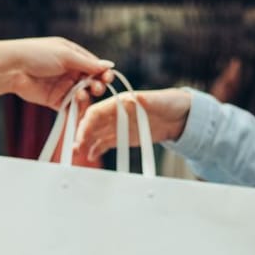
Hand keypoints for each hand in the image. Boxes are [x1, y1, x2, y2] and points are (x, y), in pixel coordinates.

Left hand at [0, 37, 113, 108]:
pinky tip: (78, 107)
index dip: (103, 73)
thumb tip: (109, 66)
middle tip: (96, 88)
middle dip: (96, 85)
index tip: (108, 78)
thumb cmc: (37, 54)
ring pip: (83, 95)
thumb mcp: (65, 55)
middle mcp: (70, 71)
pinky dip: (76, 109)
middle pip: (91, 82)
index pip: (94, 66)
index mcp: (73, 56)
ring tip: (80, 95)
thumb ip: (88, 63)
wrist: (12, 68)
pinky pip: (70, 107)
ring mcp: (63, 87)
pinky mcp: (55, 101)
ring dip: (85, 96)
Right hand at [72, 88, 190, 165]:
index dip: (88, 123)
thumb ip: (147, 100)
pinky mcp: (123, 137)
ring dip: (86, 143)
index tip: (82, 135)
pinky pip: (106, 143)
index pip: (97, 111)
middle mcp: (115, 113)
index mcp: (120, 102)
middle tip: (76, 148)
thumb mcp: (160, 101)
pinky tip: (91, 156)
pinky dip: (97, 148)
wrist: (179, 116)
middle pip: (93, 123)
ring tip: (79, 154)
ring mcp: (118, 125)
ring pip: (96, 134)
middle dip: (83, 135)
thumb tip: (137, 97)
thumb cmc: (169, 103)